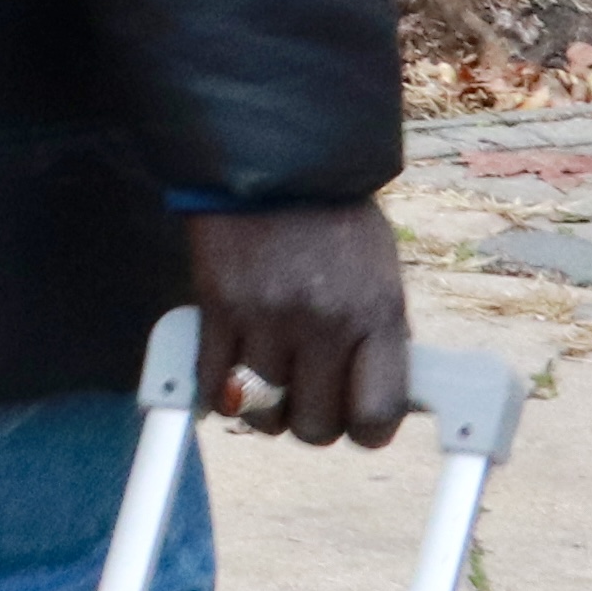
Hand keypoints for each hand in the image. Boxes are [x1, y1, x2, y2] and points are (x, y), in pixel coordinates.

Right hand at [186, 202, 412, 448]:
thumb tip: (372, 400)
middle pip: (315, 426)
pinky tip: (227, 379)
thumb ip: (376, 337)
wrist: (273, 160)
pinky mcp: (217, 304)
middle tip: (308, 399)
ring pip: (261, 412)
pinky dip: (218, 394)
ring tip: (266, 387)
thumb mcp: (378, 276)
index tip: (358, 422)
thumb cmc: (333, 222)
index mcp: (377, 313)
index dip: (367, 430)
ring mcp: (267, 315)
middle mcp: (324, 321)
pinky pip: (213, 384)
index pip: (377, 415)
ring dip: (262, 410)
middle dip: (311, 422)